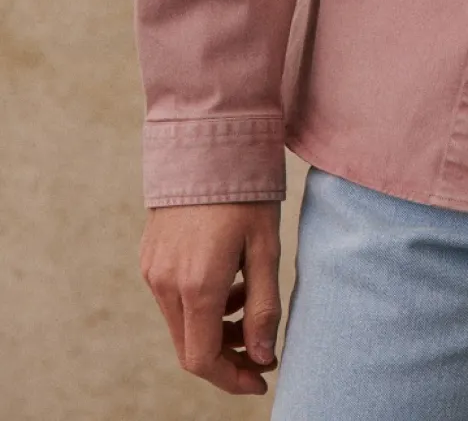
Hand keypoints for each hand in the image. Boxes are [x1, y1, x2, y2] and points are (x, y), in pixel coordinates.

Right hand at [140, 201, 282, 396]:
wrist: (206, 141)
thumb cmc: (244, 190)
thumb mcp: (266, 246)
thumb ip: (264, 306)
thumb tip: (265, 356)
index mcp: (197, 285)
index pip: (203, 360)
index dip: (232, 378)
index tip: (262, 377)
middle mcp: (166, 283)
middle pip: (190, 346)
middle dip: (228, 354)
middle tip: (262, 347)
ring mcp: (152, 270)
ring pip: (181, 323)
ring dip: (216, 326)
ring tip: (249, 296)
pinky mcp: (149, 257)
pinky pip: (172, 298)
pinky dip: (200, 303)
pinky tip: (227, 277)